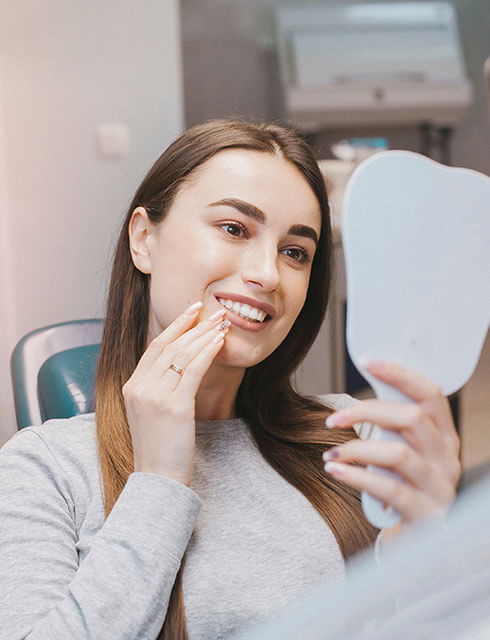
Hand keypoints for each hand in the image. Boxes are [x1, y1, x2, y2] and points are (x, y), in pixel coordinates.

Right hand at [122, 302, 228, 485]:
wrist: (158, 479)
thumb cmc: (159, 448)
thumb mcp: (150, 412)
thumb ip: (157, 387)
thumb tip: (179, 365)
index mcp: (131, 386)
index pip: (155, 347)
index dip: (175, 327)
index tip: (191, 312)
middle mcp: (139, 387)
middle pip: (169, 345)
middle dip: (192, 325)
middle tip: (212, 311)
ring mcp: (155, 396)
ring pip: (182, 354)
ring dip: (203, 335)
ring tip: (221, 323)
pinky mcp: (174, 406)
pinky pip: (193, 370)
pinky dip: (207, 353)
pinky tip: (219, 342)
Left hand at [322, 360, 461, 527]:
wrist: (416, 543)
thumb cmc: (401, 488)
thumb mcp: (401, 453)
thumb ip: (391, 427)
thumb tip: (358, 394)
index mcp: (444, 436)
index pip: (431, 394)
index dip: (400, 374)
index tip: (367, 362)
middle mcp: (448, 459)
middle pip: (412, 418)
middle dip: (367, 412)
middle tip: (332, 419)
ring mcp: (440, 487)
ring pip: (399, 453)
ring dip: (356, 449)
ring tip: (328, 454)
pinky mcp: (425, 514)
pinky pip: (389, 488)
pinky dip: (357, 476)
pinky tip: (335, 470)